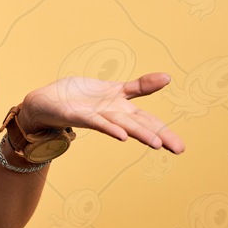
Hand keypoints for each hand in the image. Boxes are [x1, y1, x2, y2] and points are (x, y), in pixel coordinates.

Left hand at [19, 72, 183, 153]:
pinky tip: (121, 135)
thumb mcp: (114, 87)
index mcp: (122, 108)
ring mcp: (97, 116)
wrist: (46, 102)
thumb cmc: (80, 96)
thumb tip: (168, 78)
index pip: (148, 119)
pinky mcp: (79, 115)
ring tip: (157, 144)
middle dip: (160, 136)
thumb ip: (140, 86)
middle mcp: (112, 114)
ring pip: (123, 125)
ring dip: (140, 134)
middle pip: (140, 124)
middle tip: (179, 149)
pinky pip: (97, 122)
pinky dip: (110, 127)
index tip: (181, 148)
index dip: (165, 131)